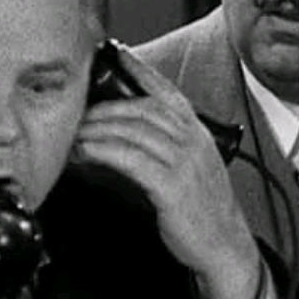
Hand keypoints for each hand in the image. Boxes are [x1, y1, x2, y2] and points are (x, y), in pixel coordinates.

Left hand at [74, 44, 261, 298]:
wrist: (223, 244)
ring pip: (134, 131)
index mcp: (197, 133)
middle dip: (105, 108)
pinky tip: (85, 154)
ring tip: (74, 134)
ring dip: (98, 129)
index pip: (167, 92)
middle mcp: (192, 141)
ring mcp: (184, 162)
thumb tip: (126, 135)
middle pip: (142, 109)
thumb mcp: (190, 168)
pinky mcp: (172, 186)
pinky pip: (131, 159)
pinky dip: (104, 152)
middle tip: (77, 114)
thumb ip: (166, 147)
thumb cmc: (201, 208)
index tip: (117, 54)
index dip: (141, 71)